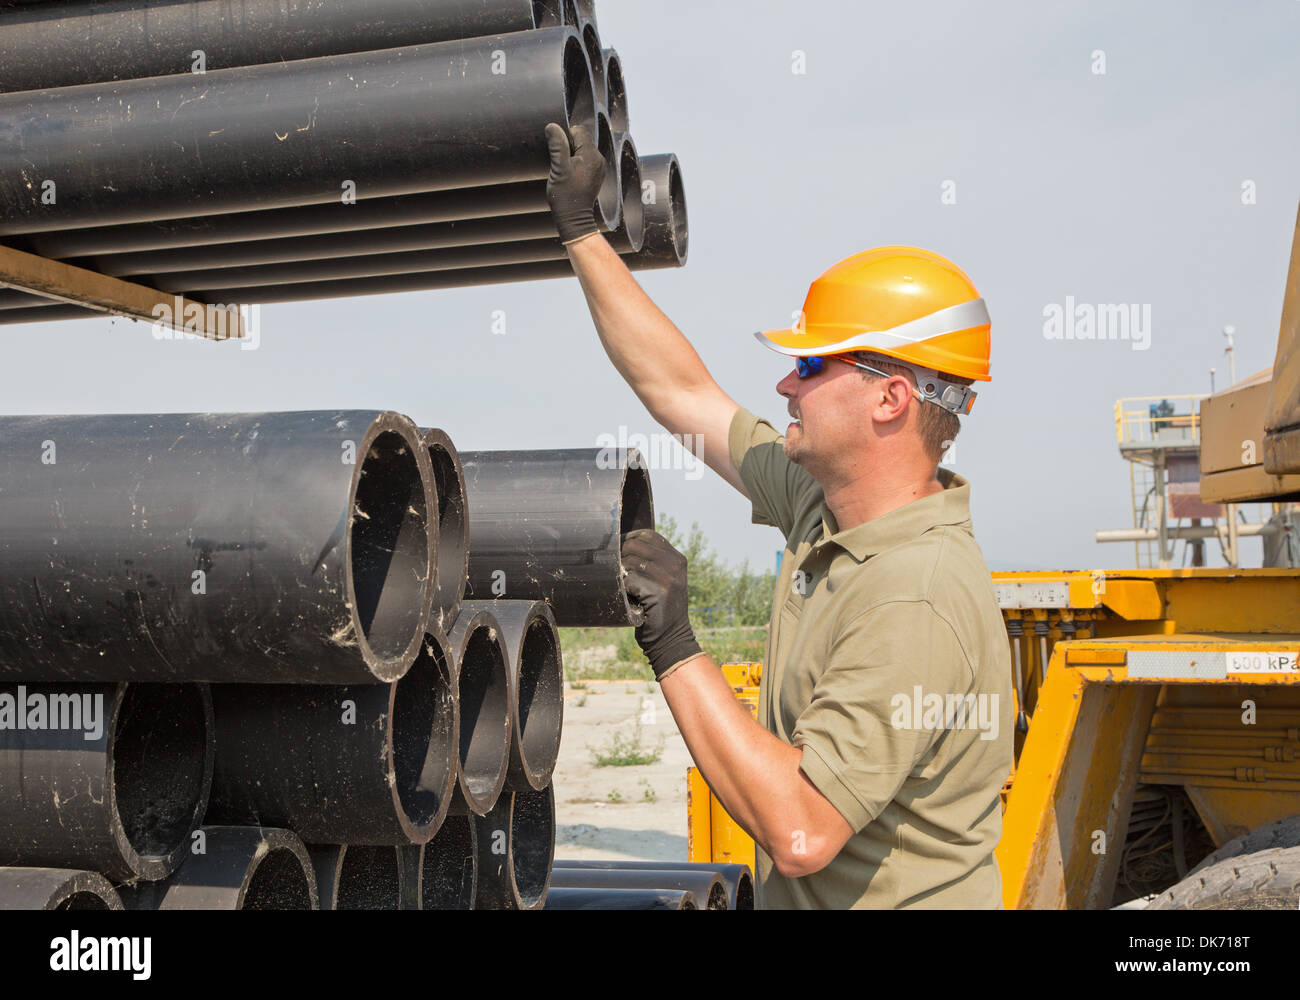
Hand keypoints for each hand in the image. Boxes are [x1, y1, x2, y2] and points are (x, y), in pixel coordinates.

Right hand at [544, 122, 604, 244]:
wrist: (574, 218)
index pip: (578, 131)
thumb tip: (552, 126)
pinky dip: (575, 164)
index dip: (565, 137)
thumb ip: (557, 145)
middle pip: (581, 140)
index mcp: (592, 155)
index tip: (558, 153)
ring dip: (570, 156)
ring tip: (565, 172)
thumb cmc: (565, 195)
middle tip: (561, 164)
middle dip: (568, 147)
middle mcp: (599, 159)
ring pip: (581, 150)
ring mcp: (598, 168)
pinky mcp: (595, 175)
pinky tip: (570, 177)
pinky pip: (584, 161)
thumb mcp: (558, 168)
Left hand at [622, 529, 704, 681]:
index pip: (648, 535)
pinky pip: (629, 580)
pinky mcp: (659, 592)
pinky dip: (624, 589)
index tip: (617, 550)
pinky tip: (629, 598)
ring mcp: (669, 578)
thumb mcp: (664, 580)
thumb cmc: (659, 609)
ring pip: (630, 562)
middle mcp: (676, 565)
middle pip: (635, 546)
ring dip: (621, 574)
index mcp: (678, 559)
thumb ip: (652, 562)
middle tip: (616, 571)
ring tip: (624, 587)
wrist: (671, 639)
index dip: (628, 538)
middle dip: (620, 556)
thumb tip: (622, 543)